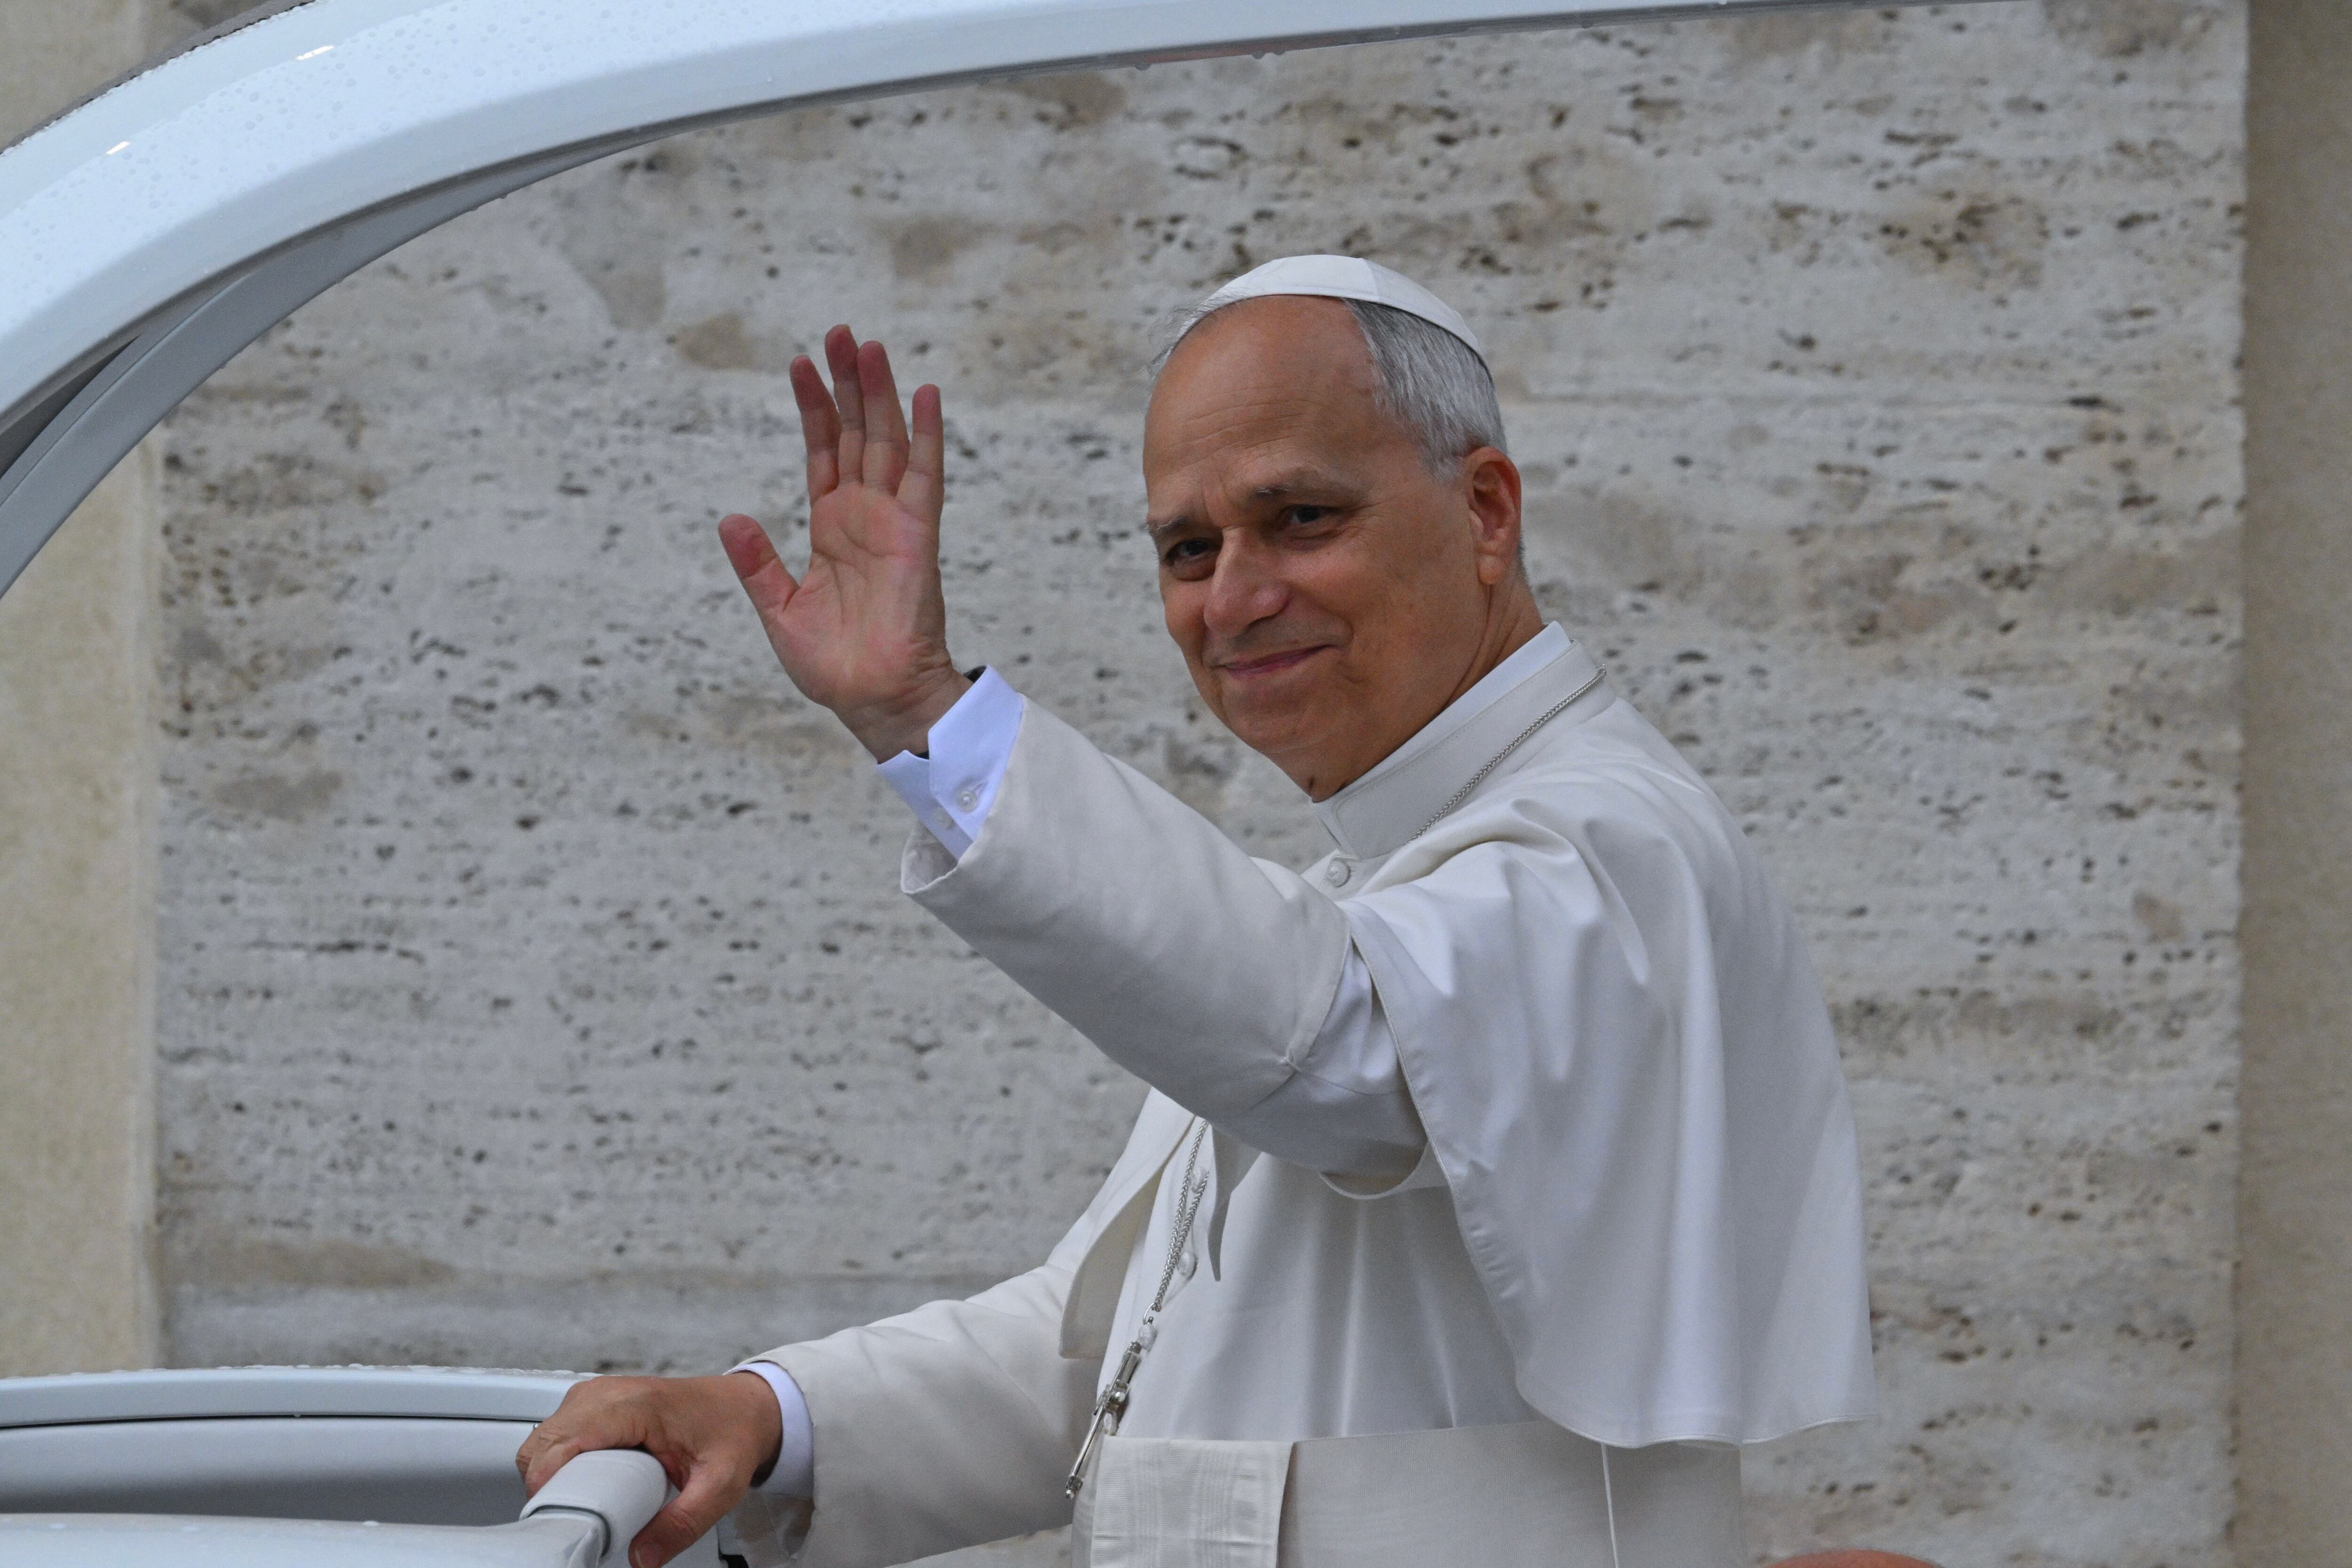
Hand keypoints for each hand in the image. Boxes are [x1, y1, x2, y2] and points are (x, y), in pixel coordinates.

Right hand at [516, 1371, 783, 1567]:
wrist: (743, 1408)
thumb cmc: (732, 1434)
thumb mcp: (720, 1486)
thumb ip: (683, 1524)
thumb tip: (641, 1557)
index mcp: (638, 1405)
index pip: (568, 1437)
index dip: (549, 1480)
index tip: (556, 1516)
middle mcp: (611, 1393)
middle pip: (544, 1439)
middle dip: (545, 1483)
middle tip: (573, 1518)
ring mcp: (599, 1395)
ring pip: (543, 1436)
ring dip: (548, 1473)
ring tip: (581, 1503)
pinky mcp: (595, 1404)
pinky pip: (555, 1433)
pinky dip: (556, 1462)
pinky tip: (582, 1483)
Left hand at [720, 325, 967, 759]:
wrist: (872, 699)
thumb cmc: (833, 665)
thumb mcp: (779, 609)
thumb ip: (757, 563)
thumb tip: (729, 517)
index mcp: (831, 529)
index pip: (823, 453)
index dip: (813, 409)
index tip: (801, 364)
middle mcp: (865, 516)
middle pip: (857, 434)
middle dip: (847, 384)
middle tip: (839, 332)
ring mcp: (893, 522)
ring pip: (887, 442)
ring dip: (879, 394)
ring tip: (868, 345)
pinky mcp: (918, 536)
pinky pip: (925, 477)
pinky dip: (927, 435)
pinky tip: (926, 394)